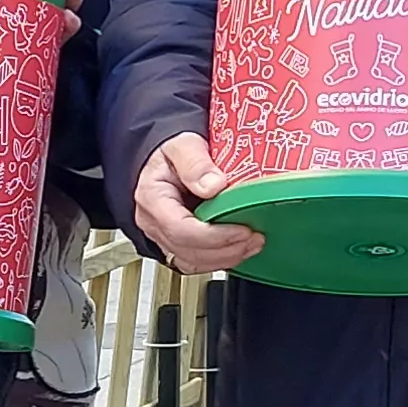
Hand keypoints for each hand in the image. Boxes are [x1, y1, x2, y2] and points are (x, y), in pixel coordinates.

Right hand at [134, 131, 266, 273]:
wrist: (167, 156)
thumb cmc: (172, 151)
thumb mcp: (183, 144)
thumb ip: (196, 163)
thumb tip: (213, 185)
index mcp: (152, 197)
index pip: (180, 229)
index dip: (214, 236)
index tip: (242, 230)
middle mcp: (153, 222)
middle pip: (187, 250)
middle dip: (226, 249)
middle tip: (255, 237)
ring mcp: (163, 235)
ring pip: (192, 261)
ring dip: (226, 258)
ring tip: (253, 243)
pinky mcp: (176, 243)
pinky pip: (196, 261)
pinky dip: (220, 259)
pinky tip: (240, 248)